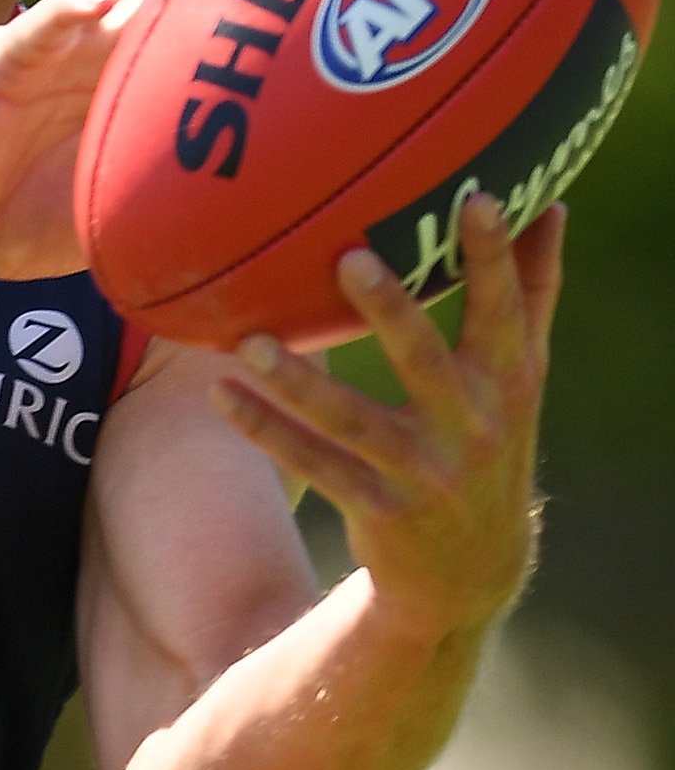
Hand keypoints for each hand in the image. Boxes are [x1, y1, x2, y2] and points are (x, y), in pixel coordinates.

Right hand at [0, 0, 200, 279]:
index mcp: (113, 77)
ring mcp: (40, 52)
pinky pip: (33, 37)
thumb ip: (170, 192)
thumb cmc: (19, 219)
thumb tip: (262, 212)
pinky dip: (63, 16)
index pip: (180, 16)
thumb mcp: (112, 203)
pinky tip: (94, 3)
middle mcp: (83, 49)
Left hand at [216, 195, 555, 641]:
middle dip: (391, 310)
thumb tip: (549, 206)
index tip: (473, 199)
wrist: (472, 570)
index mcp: (508, 384)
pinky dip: (264, 429)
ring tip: (249, 340)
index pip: (505, 310)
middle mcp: (470, 426)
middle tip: (349, 256)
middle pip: (425, 359)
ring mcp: (421, 471)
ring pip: (350, 418)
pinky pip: (311, 463)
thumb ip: (532, 295)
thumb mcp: (521, 379)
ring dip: (297, 380)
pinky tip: (220, 392)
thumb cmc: (490, 442)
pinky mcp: (376, 508)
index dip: (493, 257)